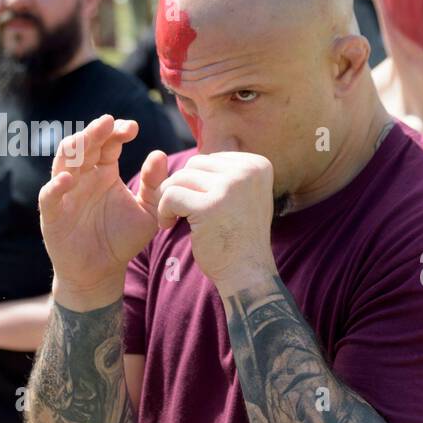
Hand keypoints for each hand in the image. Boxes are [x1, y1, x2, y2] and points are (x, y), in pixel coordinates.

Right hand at [38, 115, 167, 307]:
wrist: (102, 272)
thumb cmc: (123, 238)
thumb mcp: (148, 212)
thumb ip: (154, 186)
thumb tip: (159, 154)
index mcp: (105, 171)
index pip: (108, 143)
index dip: (117, 132)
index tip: (133, 127)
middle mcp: (83, 177)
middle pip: (84, 146)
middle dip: (95, 132)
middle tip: (110, 123)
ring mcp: (65, 193)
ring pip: (63, 163)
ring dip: (74, 149)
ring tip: (88, 138)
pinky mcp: (53, 215)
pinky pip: (50, 196)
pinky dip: (56, 186)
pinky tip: (68, 179)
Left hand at [156, 151, 276, 294]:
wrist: (247, 273)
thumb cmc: (240, 236)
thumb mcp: (245, 196)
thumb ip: (229, 173)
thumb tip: (207, 150)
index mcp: (258, 165)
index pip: (211, 159)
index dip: (199, 183)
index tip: (204, 206)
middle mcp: (247, 172)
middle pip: (194, 165)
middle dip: (183, 188)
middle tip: (184, 212)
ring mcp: (229, 188)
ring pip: (179, 178)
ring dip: (170, 199)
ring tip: (176, 219)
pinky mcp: (209, 206)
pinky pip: (170, 196)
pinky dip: (164, 211)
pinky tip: (170, 225)